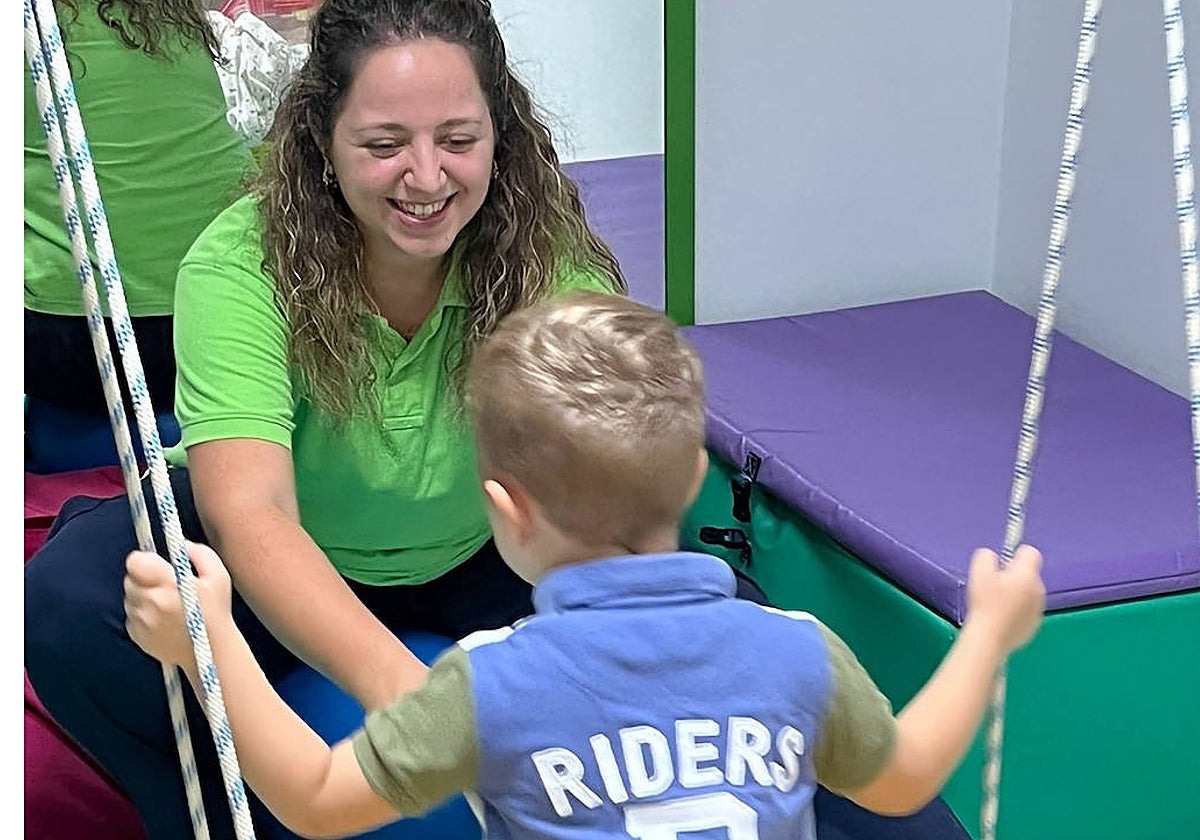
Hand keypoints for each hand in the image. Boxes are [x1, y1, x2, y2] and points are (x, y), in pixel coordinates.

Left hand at [124, 541, 233, 669]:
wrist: (211, 653)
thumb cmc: (216, 612)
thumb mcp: (219, 576)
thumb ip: (200, 553)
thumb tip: (181, 545)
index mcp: (166, 585)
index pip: (135, 562)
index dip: (144, 560)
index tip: (157, 565)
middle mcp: (149, 603)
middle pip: (130, 579)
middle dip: (145, 578)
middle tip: (165, 586)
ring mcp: (141, 621)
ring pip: (129, 598)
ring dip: (143, 597)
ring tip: (166, 604)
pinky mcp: (136, 636)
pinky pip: (131, 616)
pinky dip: (142, 615)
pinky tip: (162, 619)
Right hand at [963, 545, 1044, 655]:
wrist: (990, 637)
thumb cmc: (985, 603)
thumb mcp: (979, 571)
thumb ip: (986, 556)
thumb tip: (991, 556)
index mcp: (1027, 574)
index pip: (1031, 552)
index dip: (1016, 554)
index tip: (1002, 564)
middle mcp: (1038, 590)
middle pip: (1029, 573)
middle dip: (1014, 576)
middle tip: (994, 585)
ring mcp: (1038, 609)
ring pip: (1028, 593)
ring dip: (1016, 593)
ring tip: (996, 603)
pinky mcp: (1034, 625)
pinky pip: (1027, 610)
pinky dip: (1017, 611)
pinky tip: (1001, 617)